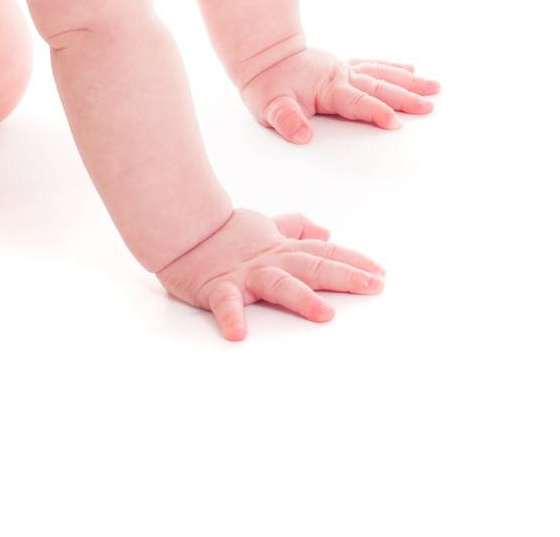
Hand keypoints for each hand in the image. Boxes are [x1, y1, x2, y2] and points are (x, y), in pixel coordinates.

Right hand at [155, 208, 383, 339]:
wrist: (180, 227)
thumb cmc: (223, 232)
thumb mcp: (265, 227)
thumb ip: (294, 229)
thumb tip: (326, 233)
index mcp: (281, 249)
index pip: (323, 253)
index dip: (352, 261)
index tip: (380, 273)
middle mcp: (269, 261)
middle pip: (312, 267)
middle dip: (345, 276)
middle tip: (373, 286)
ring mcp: (245, 275)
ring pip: (277, 284)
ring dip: (301, 299)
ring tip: (325, 315)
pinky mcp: (218, 288)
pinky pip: (226, 304)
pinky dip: (232, 317)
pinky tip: (238, 333)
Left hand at [240, 47, 438, 142]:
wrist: (260, 54)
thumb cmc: (265, 83)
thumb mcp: (268, 105)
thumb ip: (285, 118)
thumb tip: (301, 134)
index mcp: (328, 87)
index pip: (357, 102)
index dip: (376, 112)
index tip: (396, 123)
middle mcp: (341, 75)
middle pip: (378, 88)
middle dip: (405, 97)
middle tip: (430, 106)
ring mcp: (343, 69)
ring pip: (381, 74)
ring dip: (408, 81)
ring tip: (434, 87)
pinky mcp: (342, 66)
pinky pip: (372, 65)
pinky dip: (391, 66)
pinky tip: (410, 67)